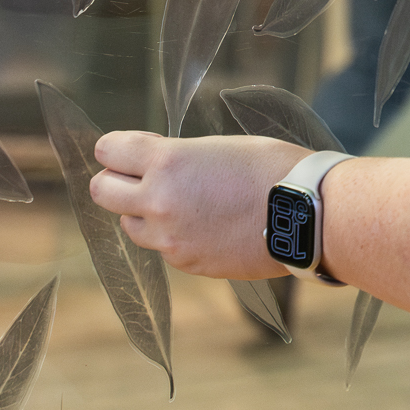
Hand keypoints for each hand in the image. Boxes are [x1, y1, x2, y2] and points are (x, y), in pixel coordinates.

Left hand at [90, 132, 306, 278]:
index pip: (108, 150)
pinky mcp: (186, 263)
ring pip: (129, 224)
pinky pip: (162, 247)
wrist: (306, 215)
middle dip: (117, 181)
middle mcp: (159, 201)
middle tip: (142, 177)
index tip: (132, 150)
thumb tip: (155, 164)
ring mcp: (170, 238)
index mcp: (168, 161)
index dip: (118, 148)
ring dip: (144, 212)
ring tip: (183, 204)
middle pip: (102, 191)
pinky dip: (174, 236)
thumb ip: (179, 157)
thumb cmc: (272, 168)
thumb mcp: (220, 147)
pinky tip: (207, 225)